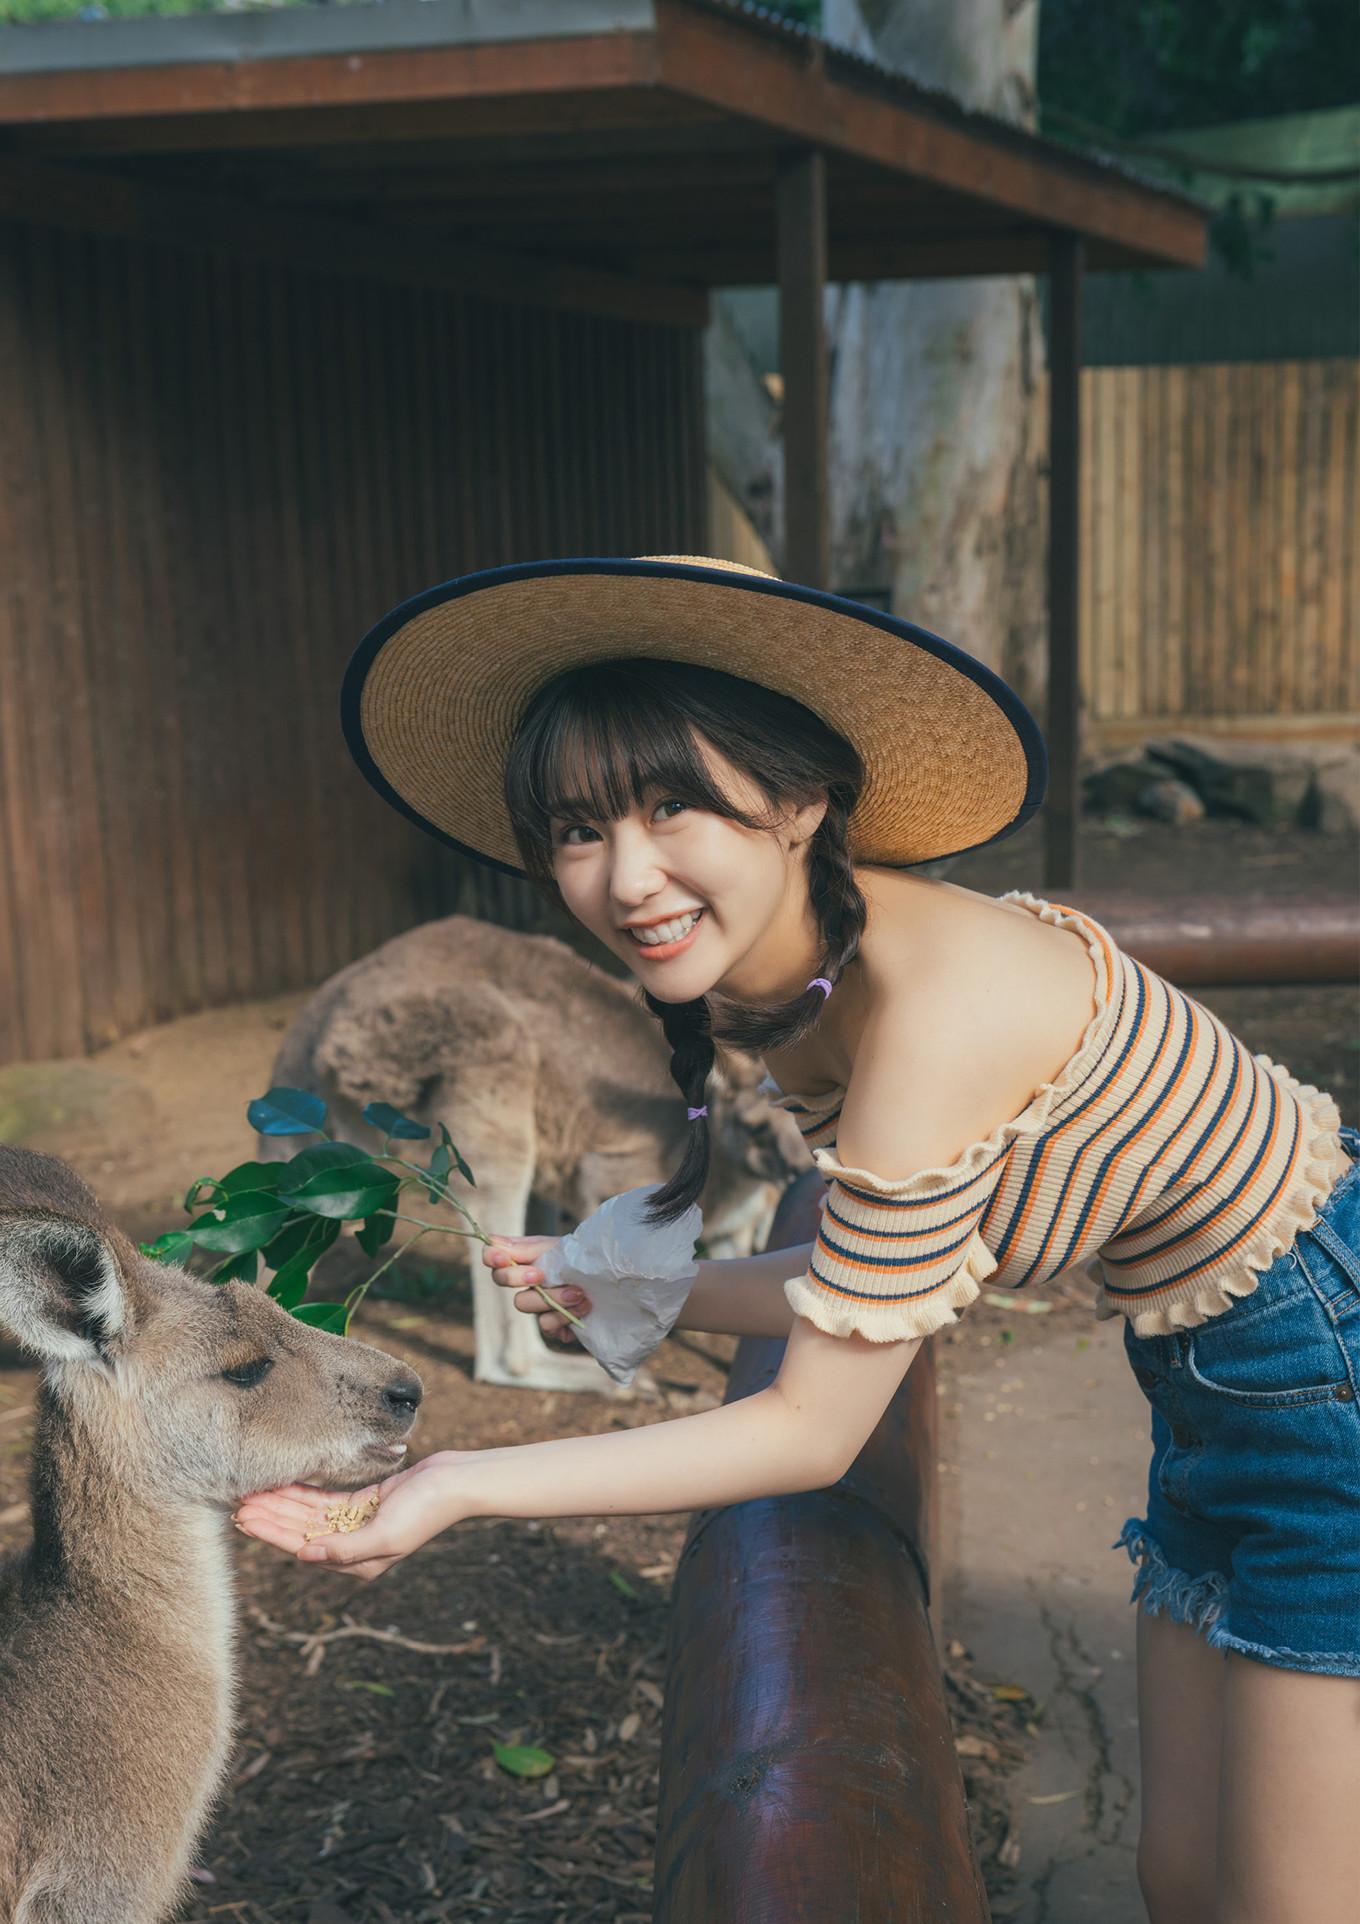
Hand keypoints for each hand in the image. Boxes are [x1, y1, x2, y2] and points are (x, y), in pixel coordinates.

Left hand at [231, 1450, 475, 1580]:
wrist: (455, 1482)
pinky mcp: (362, 1502)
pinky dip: (303, 1493)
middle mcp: (353, 1547)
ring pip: (308, 1515)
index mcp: (357, 1563)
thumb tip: (305, 1557)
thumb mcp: (386, 1534)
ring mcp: (356, 1524)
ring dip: (281, 1504)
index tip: (245, 1520)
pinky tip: (282, 1484)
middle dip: (270, 1518)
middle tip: (238, 1502)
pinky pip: (324, 1500)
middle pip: (300, 1531)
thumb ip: (345, 1549)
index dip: (272, 1533)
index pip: (303, 1547)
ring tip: (252, 1492)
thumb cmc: (426, 1510)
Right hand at [483, 1233, 590, 1343]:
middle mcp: (526, 1282)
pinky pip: (546, 1326)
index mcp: (526, 1258)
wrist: (615, 1282)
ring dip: (552, 1298)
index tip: (504, 1259)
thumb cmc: (586, 1260)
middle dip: (520, 1277)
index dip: (492, 1258)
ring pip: (523, 1304)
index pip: (493, 1257)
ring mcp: (537, 1305)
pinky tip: (584, 1308)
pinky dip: (565, 1317)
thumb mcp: (559, 1248)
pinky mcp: (553, 1326)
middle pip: (501, 1281)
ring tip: (580, 1293)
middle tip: (541, 1275)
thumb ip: (527, 1248)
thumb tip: (492, 1241)